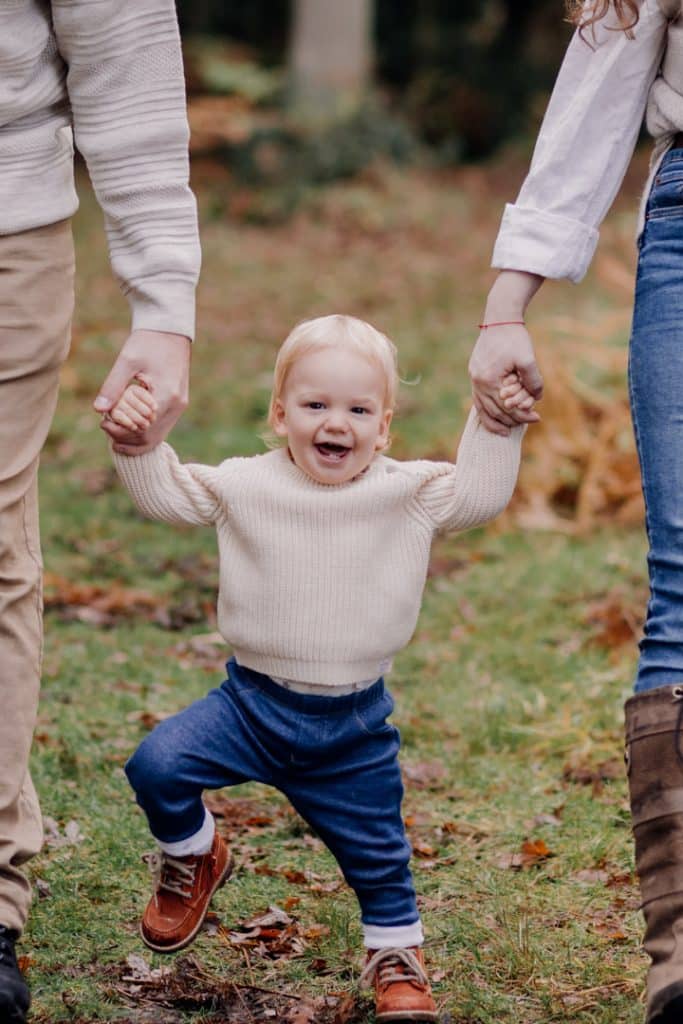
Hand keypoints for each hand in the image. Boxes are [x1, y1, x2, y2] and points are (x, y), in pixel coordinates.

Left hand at [94, 330, 190, 452]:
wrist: (170, 329)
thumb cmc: (148, 341)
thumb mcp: (127, 361)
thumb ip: (113, 387)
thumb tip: (98, 410)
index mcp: (166, 395)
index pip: (142, 429)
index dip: (121, 432)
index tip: (103, 423)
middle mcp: (176, 406)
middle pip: (150, 439)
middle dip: (126, 439)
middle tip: (106, 429)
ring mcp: (179, 406)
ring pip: (157, 437)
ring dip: (135, 438)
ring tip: (114, 430)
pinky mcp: (178, 404)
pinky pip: (161, 427)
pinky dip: (144, 432)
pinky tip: (128, 426)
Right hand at [469, 322, 542, 435]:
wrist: (499, 320)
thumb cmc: (514, 338)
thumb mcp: (528, 358)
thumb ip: (533, 380)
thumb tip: (538, 398)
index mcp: (489, 380)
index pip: (508, 407)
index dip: (523, 415)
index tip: (537, 418)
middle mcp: (478, 383)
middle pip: (495, 411)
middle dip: (513, 419)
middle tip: (530, 421)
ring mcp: (474, 379)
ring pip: (483, 409)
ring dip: (496, 421)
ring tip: (508, 430)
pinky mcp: (475, 375)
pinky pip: (478, 400)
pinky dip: (486, 411)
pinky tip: (495, 416)